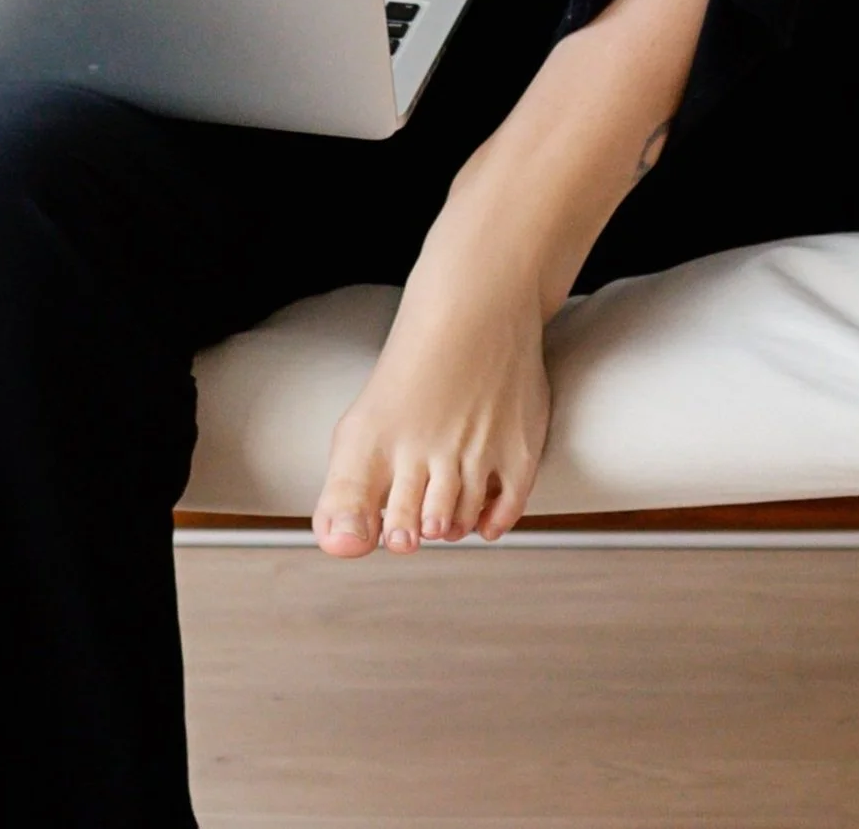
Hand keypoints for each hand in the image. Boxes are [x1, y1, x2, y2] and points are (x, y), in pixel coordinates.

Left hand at [312, 270, 550, 555]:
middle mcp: (426, 446)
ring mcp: (476, 447)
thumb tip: (341, 549)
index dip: (364, 532)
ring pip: (457, 519)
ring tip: (443, 516)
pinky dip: (492, 522)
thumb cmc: (414, 375)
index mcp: (377, 439)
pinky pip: (508, 505)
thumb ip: (345, 493)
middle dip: (409, 532)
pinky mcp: (518, 446)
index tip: (377, 531)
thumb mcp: (362, 428)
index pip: (358, 511)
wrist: (477, 310)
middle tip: (412, 530)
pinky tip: (481, 520)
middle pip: (414, 522)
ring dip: (448, 526)